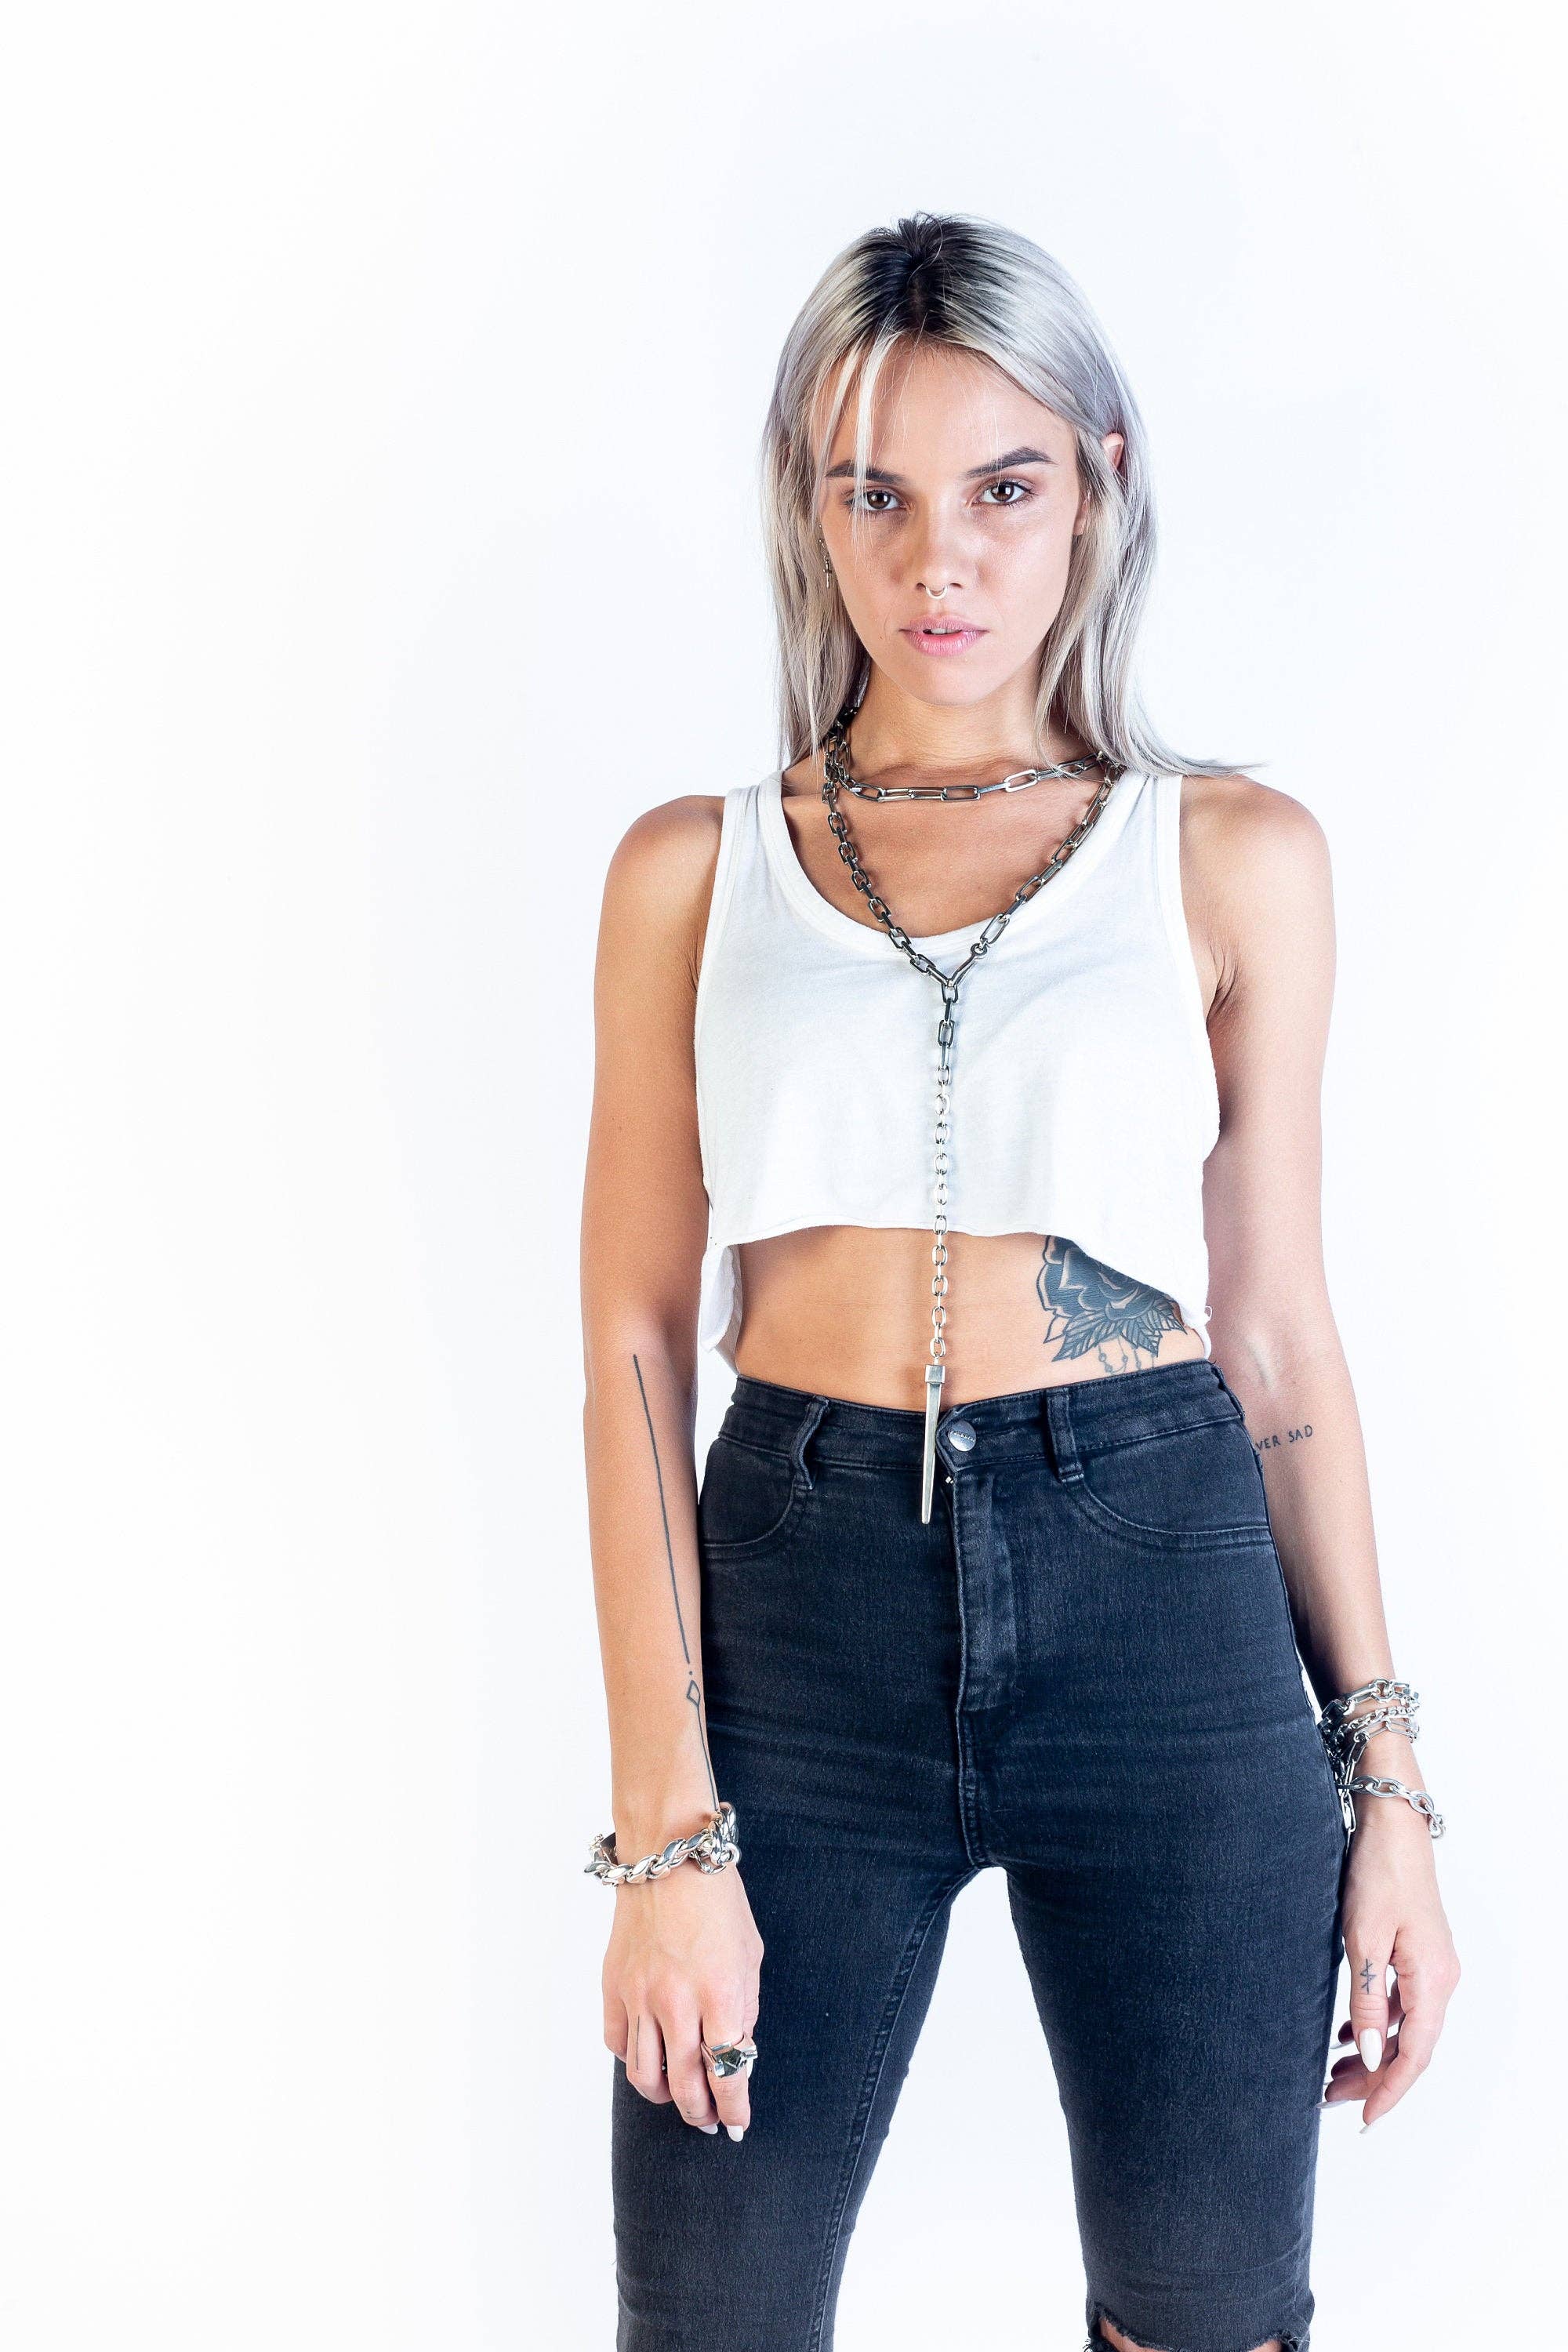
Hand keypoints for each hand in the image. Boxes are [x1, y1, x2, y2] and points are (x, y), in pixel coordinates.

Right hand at [602, 1856, 763, 2137]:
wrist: (668, 1857)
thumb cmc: (717, 1901)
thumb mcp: (749, 1955)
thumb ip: (744, 2008)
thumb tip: (736, 2053)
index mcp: (721, 1993)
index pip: (727, 2073)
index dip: (734, 2107)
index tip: (737, 2123)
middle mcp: (678, 2001)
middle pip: (686, 2086)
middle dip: (702, 2114)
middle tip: (711, 2121)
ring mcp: (640, 1996)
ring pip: (645, 2077)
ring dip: (665, 2098)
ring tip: (679, 2097)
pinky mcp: (614, 1987)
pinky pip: (619, 2045)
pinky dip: (634, 2061)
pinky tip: (650, 2058)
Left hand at [1322, 1795, 1459, 2127]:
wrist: (1392, 1823)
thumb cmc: (1378, 1872)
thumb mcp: (1362, 1938)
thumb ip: (1368, 1999)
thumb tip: (1372, 2058)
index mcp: (1432, 1981)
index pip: (1415, 2056)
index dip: (1388, 2092)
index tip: (1362, 2119)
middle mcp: (1440, 1979)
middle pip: (1411, 2047)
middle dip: (1373, 2079)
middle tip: (1330, 2099)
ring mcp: (1431, 1965)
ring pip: (1406, 2027)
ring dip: (1373, 2054)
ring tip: (1332, 2074)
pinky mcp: (1418, 1952)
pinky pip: (1402, 2003)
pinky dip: (1377, 2024)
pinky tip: (1349, 2033)